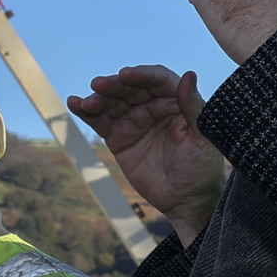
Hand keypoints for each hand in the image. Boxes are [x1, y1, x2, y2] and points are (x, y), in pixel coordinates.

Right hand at [70, 65, 223, 246]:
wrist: (184, 201)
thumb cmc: (200, 168)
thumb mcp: (202, 138)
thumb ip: (193, 107)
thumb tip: (189, 74)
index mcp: (176, 101)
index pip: (157, 80)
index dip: (141, 75)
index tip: (125, 74)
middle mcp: (153, 105)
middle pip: (130, 88)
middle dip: (114, 85)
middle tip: (99, 86)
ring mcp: (134, 120)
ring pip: (112, 102)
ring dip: (97, 98)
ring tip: (86, 103)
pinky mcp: (118, 136)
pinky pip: (100, 120)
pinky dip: (86, 112)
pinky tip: (75, 103)